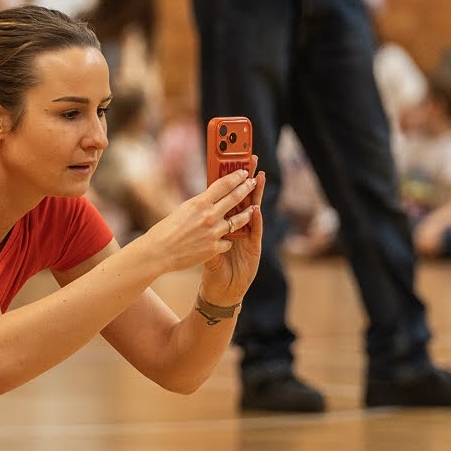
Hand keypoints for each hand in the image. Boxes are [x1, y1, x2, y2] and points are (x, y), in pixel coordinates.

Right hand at [136, 169, 259, 275]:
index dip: (236, 176)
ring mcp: (213, 233)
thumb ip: (200, 204)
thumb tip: (211, 198)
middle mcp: (209, 216)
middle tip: (253, 182)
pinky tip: (227, 238)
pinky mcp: (214, 248)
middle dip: (247, 188)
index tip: (244, 172)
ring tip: (253, 208)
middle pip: (235, 198)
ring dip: (247, 213)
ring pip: (239, 220)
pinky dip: (228, 239)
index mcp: (199, 203)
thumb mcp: (183, 209)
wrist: (159, 252)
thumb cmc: (166, 230)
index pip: (224, 184)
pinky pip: (228, 241)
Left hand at [199, 170, 267, 305]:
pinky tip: (255, 209)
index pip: (230, 196)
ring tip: (258, 178)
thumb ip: (203, 228)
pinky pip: (254, 232)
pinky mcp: (253, 249)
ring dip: (256, 195)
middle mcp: (240, 227)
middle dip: (247, 179)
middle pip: (243, 197)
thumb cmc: (214, 268)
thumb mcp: (202, 243)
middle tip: (250, 160)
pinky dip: (254, 221)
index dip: (232, 179)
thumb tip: (193, 209)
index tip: (231, 161)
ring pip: (253, 211)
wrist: (219, 289)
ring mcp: (248, 237)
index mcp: (226, 223)